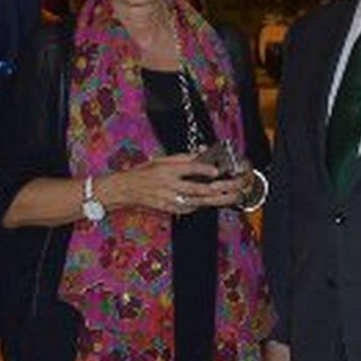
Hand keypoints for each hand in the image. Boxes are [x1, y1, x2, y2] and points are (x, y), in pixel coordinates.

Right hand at [104, 153, 243, 215]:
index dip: (204, 170)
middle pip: (198, 189)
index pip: (188, 168)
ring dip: (216, 200)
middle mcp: (169, 185)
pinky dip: (201, 205)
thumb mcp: (162, 160)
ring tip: (231, 197)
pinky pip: (189, 208)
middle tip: (234, 188)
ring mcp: (169, 199)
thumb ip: (184, 157)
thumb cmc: (144, 173)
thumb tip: (202, 152)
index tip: (216, 171)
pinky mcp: (169, 209)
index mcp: (167, 170)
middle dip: (219, 189)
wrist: (126, 190)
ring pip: (197, 201)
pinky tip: (210, 202)